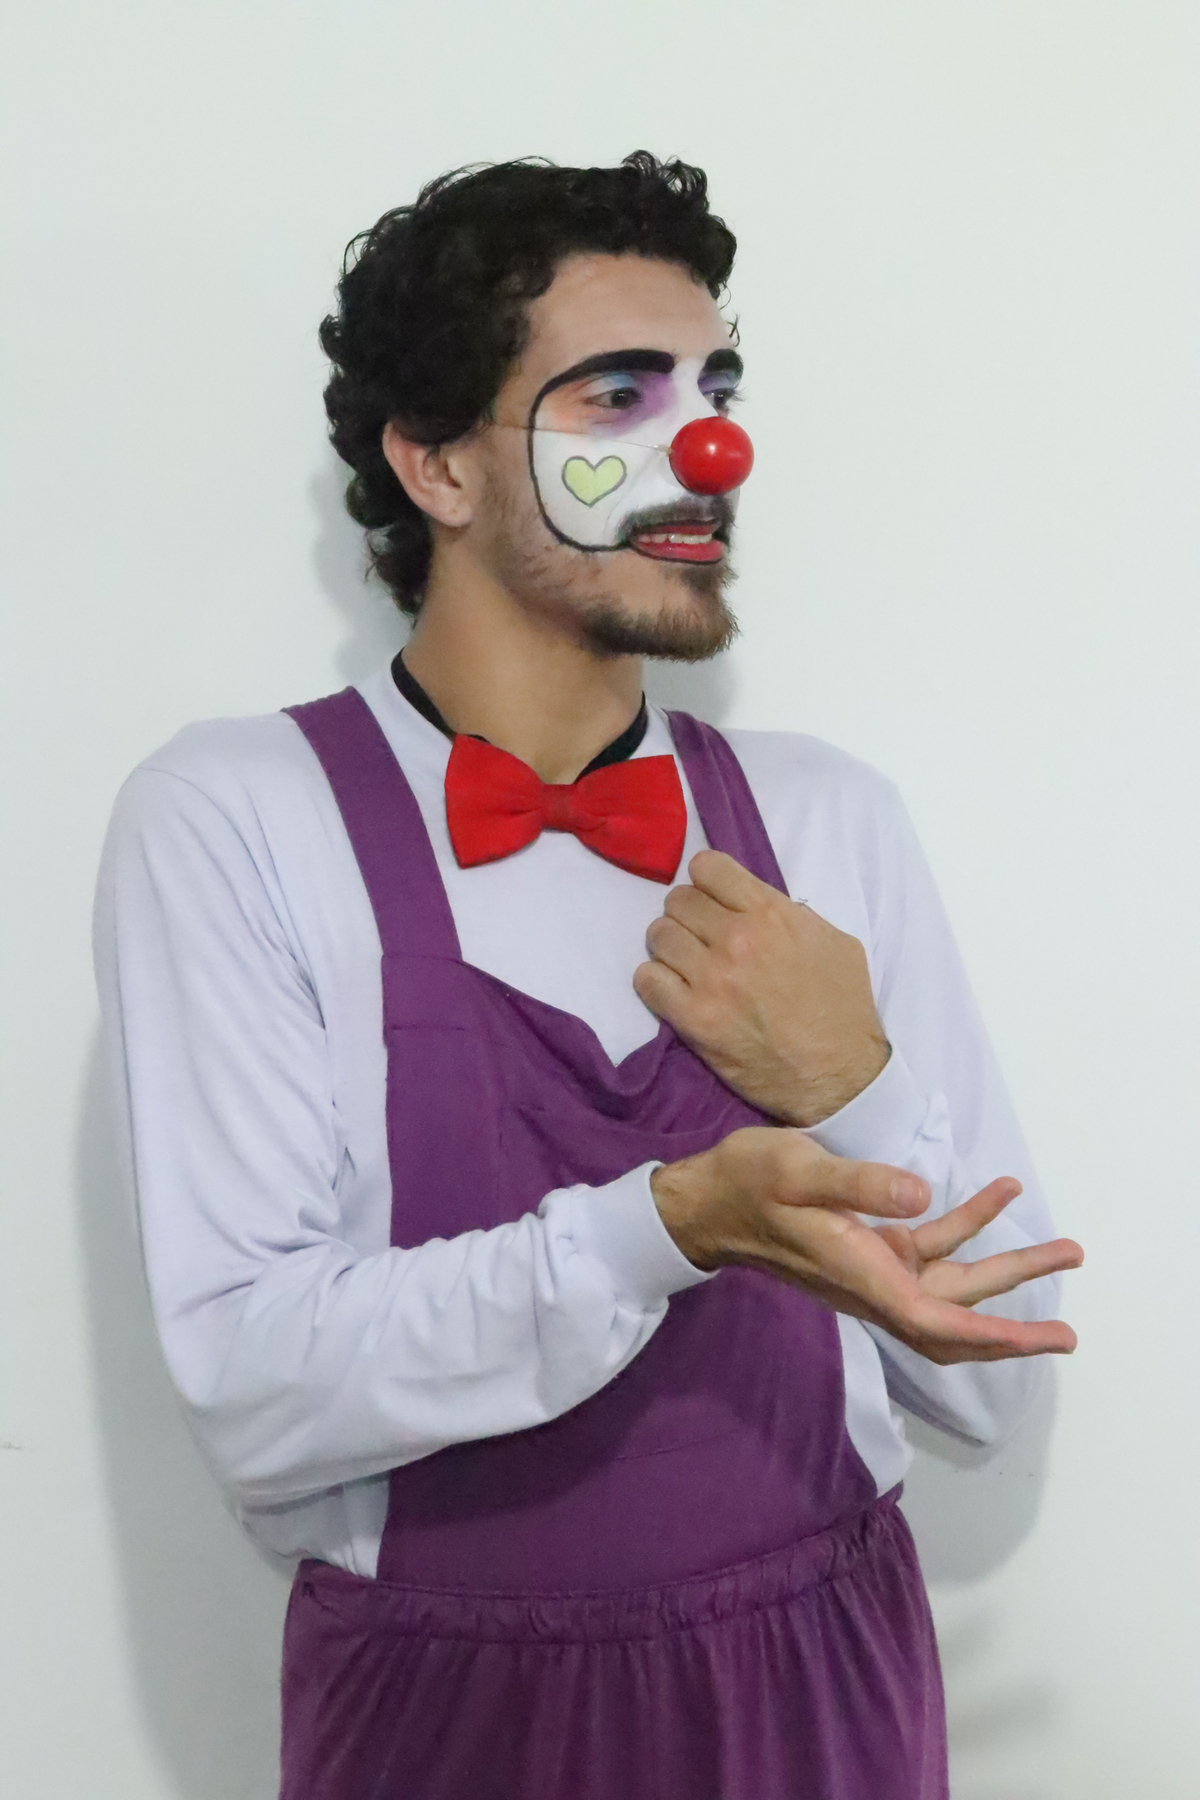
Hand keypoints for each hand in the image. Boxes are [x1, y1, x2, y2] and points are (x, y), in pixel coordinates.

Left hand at [634, 850, 888, 1126]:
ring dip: (669, 949)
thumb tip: (756, 905)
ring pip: (658, 936)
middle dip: (687, 916)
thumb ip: (792, 915)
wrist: (840, 1076)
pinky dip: (655, 983)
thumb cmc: (843, 1008)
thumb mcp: (835, 941)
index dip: (706, 882)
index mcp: (771, 914)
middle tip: (700, 939)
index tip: (712, 900)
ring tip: (686, 966)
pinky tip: (674, 992)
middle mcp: (736, 939)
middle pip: (677, 901)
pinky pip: (647, 981)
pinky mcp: (694, 1020)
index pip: (707, 867)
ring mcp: (712, 980)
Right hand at [650, 1127, 1082, 1363]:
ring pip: (952, 1283)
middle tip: (1069, 1335)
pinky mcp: (871, 1245)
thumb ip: (859, 1182)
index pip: (936, 1320)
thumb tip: (921, 1193)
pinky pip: (930, 1246)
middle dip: (1015, 1326)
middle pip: (955, 1319)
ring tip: (1065, 1248)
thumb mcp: (799, 1169)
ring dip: (1007, 1267)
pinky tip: (998, 1192)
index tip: (1044, 1342)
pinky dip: (969, 1225)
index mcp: (859, 1273)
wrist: (707, 1200)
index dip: (993, 1336)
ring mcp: (874, 1266)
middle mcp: (873, 1281)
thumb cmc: (747, 1182)